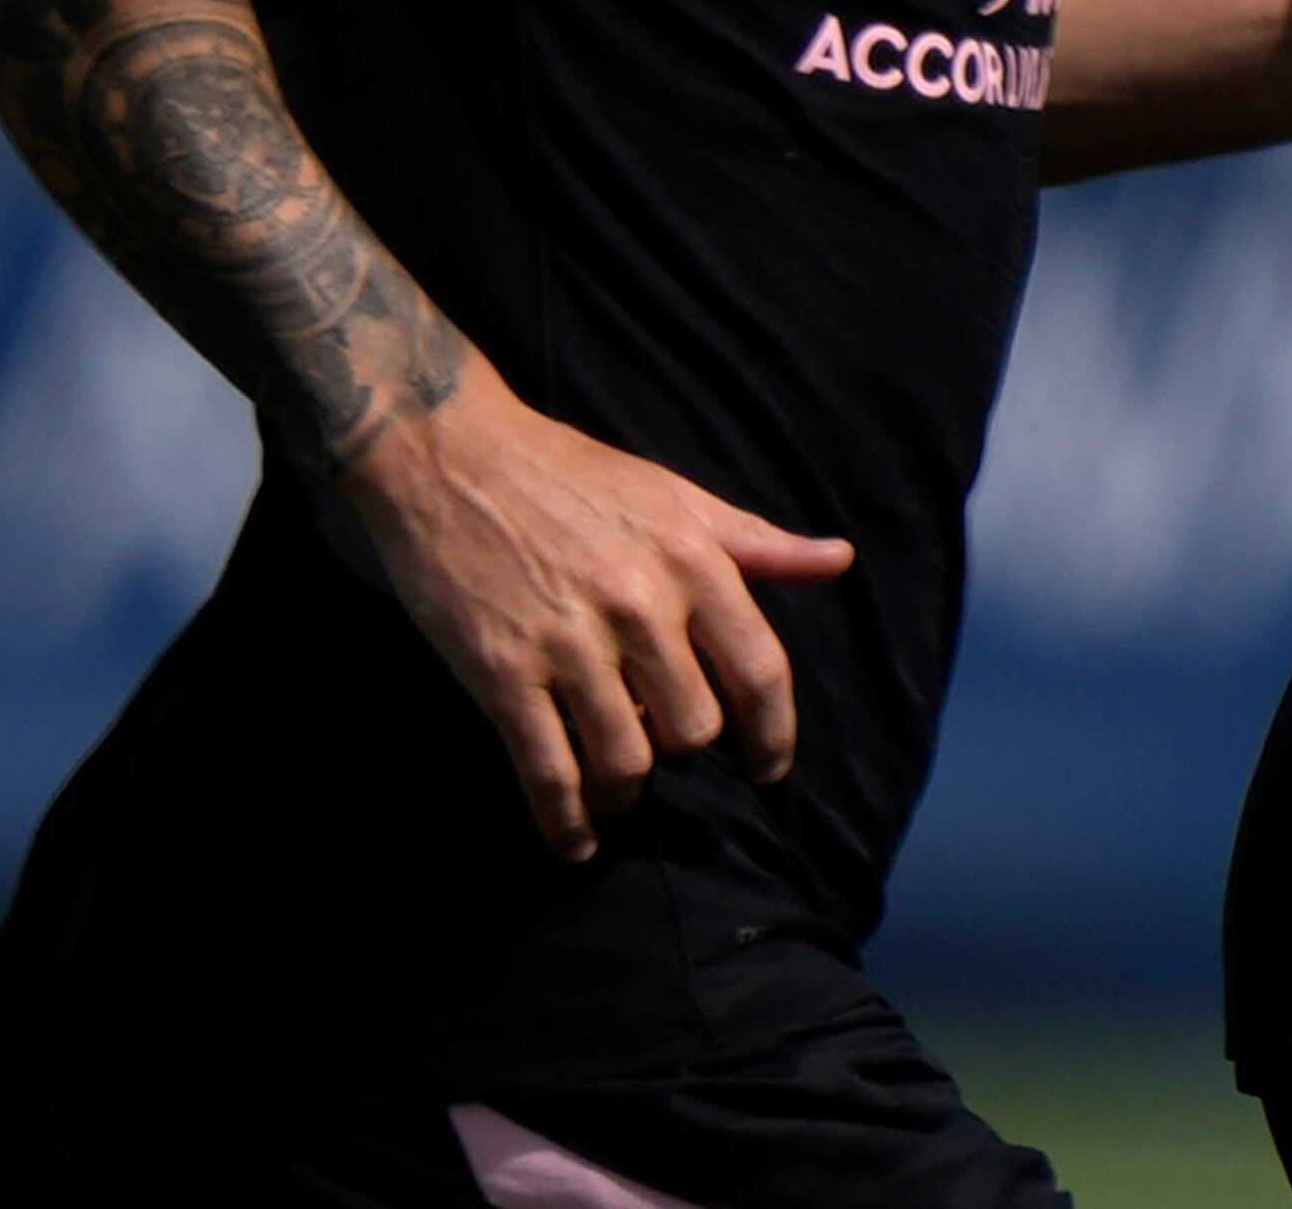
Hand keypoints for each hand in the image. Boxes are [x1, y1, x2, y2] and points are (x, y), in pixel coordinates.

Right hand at [338, 372, 855, 860]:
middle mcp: (639, 604)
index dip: (773, 735)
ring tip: (616, 790)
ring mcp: (568, 642)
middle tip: (658, 744)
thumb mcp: (675, 495)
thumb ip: (756, 542)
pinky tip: (574, 839)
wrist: (451, 452)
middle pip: (692, 730)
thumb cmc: (571, 473)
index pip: (760, 671)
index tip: (767, 771)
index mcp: (692, 559)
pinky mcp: (501, 673)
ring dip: (624, 792)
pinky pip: (548, 773)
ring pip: (624, 763)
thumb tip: (840, 561)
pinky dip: (565, 822)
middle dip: (680, 750)